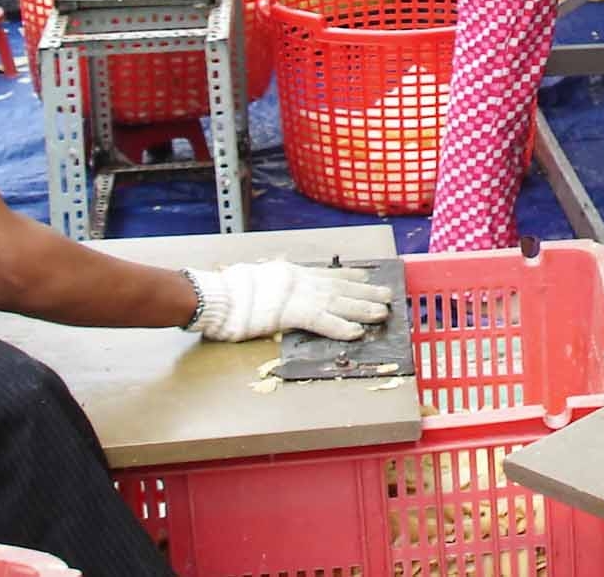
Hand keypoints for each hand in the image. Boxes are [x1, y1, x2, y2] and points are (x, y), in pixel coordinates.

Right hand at [186, 259, 393, 341]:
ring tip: (383, 313)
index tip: (368, 277)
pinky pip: (321, 321)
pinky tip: (357, 332)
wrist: (214, 294)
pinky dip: (341, 326)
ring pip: (338, 302)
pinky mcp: (290, 313)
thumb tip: (278, 277)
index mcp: (291, 272)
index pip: (327, 273)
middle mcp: (300, 280)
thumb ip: (272, 279)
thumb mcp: (256, 276)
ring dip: (362, 308)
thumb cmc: (228, 290)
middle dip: (366, 292)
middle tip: (388, 295)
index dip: (350, 276)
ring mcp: (297, 295)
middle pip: (340, 286)